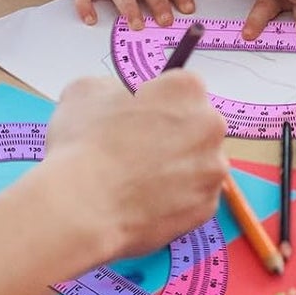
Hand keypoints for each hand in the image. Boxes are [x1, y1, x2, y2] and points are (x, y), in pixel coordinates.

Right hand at [43, 72, 227, 258]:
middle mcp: (210, 124)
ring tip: (139, 182)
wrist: (83, 206)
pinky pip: (194, 199)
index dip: (158, 105)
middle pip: (197, 126)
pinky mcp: (207, 206)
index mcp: (187, 88)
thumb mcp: (85, 91)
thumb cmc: (83, 144)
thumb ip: (113, 88)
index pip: (182, 90)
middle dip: (174, 137)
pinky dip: (175, 201)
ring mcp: (212, 167)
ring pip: (198, 164)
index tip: (142, 120)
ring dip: (177, 170)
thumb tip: (116, 98)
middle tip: (139, 152)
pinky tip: (145, 203)